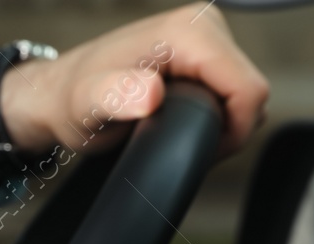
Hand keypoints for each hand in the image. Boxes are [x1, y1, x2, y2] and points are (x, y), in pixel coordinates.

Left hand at [0, 4, 269, 158]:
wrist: (62, 92)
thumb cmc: (73, 99)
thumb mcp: (88, 104)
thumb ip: (117, 96)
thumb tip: (150, 93)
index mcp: (187, 32)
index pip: (248, 87)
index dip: (233, 130)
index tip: (198, 147)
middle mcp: (202, 25)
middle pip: (251, 90)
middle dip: (227, 128)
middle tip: (181, 141)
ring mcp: (205, 37)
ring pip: (245, 93)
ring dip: (222, 123)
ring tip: (178, 131)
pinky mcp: (204, 53)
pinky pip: (233, 90)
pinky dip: (217, 114)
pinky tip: (183, 120)